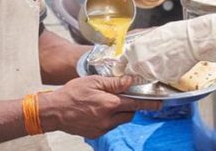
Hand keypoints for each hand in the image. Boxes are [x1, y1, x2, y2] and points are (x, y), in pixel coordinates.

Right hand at [39, 75, 161, 137]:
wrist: (54, 111)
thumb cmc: (72, 93)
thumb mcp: (94, 82)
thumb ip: (114, 83)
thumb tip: (131, 81)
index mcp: (110, 104)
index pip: (136, 104)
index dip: (149, 103)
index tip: (161, 103)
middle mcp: (108, 118)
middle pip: (130, 113)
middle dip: (131, 106)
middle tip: (124, 97)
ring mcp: (102, 128)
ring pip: (120, 120)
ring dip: (120, 112)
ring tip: (107, 102)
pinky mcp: (96, 133)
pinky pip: (110, 126)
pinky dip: (110, 118)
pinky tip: (99, 110)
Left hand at [122, 14, 215, 84]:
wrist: (193, 40)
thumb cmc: (176, 33)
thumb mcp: (153, 34)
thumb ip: (142, 46)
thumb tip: (139, 51)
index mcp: (135, 49)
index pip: (121, 63)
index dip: (123, 66)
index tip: (122, 69)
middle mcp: (139, 62)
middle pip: (132, 73)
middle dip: (138, 70)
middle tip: (149, 64)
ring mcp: (150, 72)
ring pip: (146, 77)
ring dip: (151, 72)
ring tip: (165, 61)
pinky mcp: (162, 79)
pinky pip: (159, 79)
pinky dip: (164, 74)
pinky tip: (172, 63)